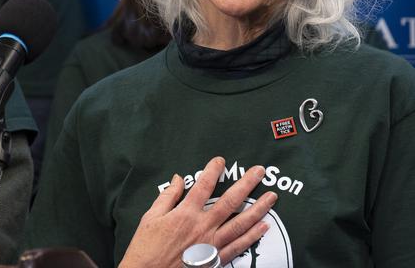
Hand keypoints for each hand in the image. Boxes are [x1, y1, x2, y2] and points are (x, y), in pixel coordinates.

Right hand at [118, 156, 276, 267]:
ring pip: (240, 223)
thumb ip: (167, 196)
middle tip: (259, 172)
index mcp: (185, 213)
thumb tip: (178, 178)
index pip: (203, 186)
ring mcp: (212, 244)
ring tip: (271, 197)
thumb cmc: (146, 247)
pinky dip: (253, 236)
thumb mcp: (150, 217)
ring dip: (258, 209)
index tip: (221, 161)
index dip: (213, 171)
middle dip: (246, 184)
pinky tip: (264, 226)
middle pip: (230, 201)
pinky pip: (239, 246)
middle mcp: (202, 226)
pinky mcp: (216, 259)